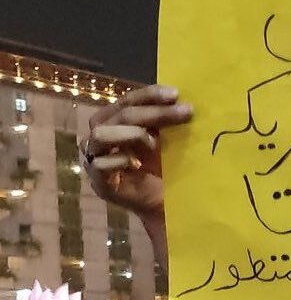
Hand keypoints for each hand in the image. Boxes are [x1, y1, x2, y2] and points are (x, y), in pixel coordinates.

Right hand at [83, 85, 192, 221]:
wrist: (166, 205)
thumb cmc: (165, 169)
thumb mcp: (168, 139)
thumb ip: (167, 119)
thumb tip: (184, 99)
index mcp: (117, 121)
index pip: (128, 100)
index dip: (150, 94)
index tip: (176, 94)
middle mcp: (103, 136)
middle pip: (120, 114)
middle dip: (152, 112)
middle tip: (183, 112)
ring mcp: (97, 159)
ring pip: (101, 134)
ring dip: (131, 133)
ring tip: (155, 142)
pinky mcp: (99, 182)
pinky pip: (99, 164)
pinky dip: (120, 160)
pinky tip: (138, 164)